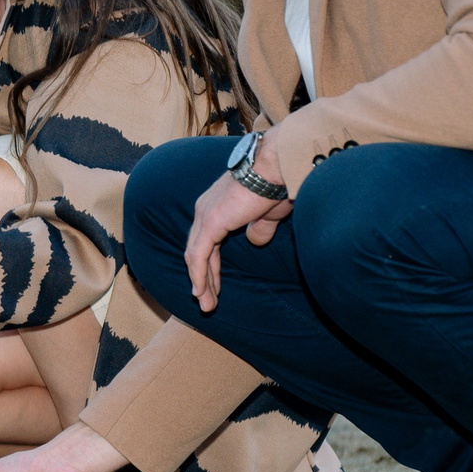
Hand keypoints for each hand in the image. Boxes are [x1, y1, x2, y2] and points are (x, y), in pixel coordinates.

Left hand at [182, 135, 291, 312]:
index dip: (209, 266)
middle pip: (197, 251)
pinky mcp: (211, 222)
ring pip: (196, 257)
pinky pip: (199, 255)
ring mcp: (205, 215)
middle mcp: (205, 209)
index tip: (212, 287)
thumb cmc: (276, 183)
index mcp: (216, 206)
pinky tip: (201, 292)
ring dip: (201, 283)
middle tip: (207, 302)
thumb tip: (256, 241)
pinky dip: (199, 275)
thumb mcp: (268, 213)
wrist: (277, 166)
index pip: (206, 242)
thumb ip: (259, 228)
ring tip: (207, 305)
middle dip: (203, 279)